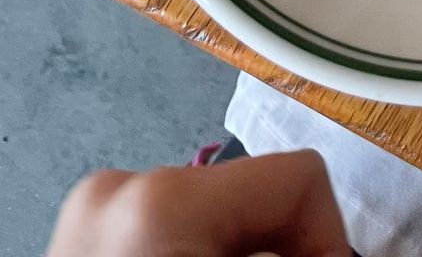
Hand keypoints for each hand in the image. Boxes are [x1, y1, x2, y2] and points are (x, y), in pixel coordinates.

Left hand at [45, 149, 349, 256]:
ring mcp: (90, 209)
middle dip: (279, 242)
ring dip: (238, 247)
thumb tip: (343, 246)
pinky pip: (164, 225)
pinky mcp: (74, 233)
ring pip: (211, 209)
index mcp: (165, 198)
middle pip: (252, 190)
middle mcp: (122, 185)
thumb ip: (304, 251)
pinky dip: (192, 250)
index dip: (330, 235)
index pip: (299, 175)